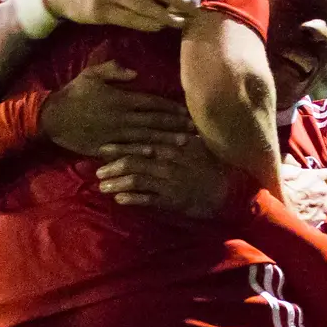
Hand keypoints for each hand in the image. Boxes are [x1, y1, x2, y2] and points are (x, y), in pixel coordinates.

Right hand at [42, 61, 192, 156]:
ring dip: (166, 140)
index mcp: (121, 99)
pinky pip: (126, 150)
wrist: (51, 117)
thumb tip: (135, 73)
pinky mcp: (105, 146)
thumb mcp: (91, 74)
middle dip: (176, 126)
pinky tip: (154, 153)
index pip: (153, 103)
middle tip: (196, 130)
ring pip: (145, 137)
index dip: (171, 108)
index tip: (188, 111)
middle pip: (155, 122)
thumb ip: (114, 70)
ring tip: (184, 143)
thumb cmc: (73, 93)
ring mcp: (114, 134)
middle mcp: (121, 117)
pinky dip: (141, 152)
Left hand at [96, 136, 227, 218]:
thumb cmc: (212, 166)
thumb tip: (164, 126)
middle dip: (112, 166)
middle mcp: (167, 162)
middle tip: (97, 169)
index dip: (119, 146)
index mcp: (171, 147)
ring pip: (135, 180)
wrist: (229, 191)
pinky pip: (146, 199)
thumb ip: (178, 136)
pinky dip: (131, 199)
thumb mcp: (196, 145)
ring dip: (116, 183)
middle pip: (133, 161)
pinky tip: (119, 199)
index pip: (140, 143)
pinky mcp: (171, 200)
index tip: (102, 147)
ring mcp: (168, 181)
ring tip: (102, 186)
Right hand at [281, 155, 326, 224]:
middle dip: (325, 193)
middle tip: (312, 194)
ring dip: (320, 205)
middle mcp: (324, 190)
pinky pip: (321, 218)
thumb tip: (297, 165)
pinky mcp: (318, 219)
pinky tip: (305, 216)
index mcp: (317, 176)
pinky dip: (315, 217)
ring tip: (307, 207)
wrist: (271, 204)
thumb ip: (292, 161)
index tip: (322, 181)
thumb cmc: (276, 182)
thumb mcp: (282, 164)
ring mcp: (322, 206)